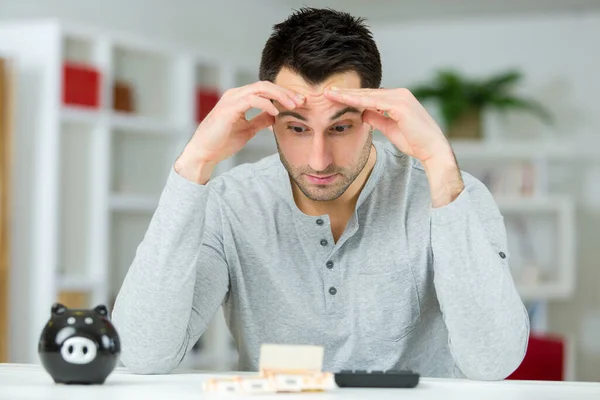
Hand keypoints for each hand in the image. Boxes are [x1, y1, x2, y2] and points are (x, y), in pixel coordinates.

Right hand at [175, 81, 304, 182]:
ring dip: (280, 96)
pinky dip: (266, 104)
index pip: (266, 90)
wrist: (203, 153)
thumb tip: (275, 116)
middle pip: (266, 85)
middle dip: (286, 92)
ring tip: (293, 105)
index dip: (284, 95)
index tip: (299, 103)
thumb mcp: (248, 130)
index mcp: (239, 98)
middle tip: (302, 101)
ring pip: (261, 88)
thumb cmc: (222, 142)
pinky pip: (252, 100)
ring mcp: (231, 99)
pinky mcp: (229, 108)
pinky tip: (276, 113)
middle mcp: (235, 94)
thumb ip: (260, 120)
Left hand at [324, 87, 463, 206]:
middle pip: (366, 92)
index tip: (334, 97)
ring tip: (328, 93)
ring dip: (347, 94)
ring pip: (367, 95)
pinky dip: (357, 100)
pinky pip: (373, 101)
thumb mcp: (390, 129)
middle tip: (325, 91)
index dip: (352, 97)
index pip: (370, 96)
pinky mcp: (400, 105)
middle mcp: (399, 94)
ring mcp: (400, 97)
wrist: (433, 151)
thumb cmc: (415, 142)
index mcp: (397, 99)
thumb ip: (378, 119)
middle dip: (345, 92)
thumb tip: (363, 113)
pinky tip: (342, 100)